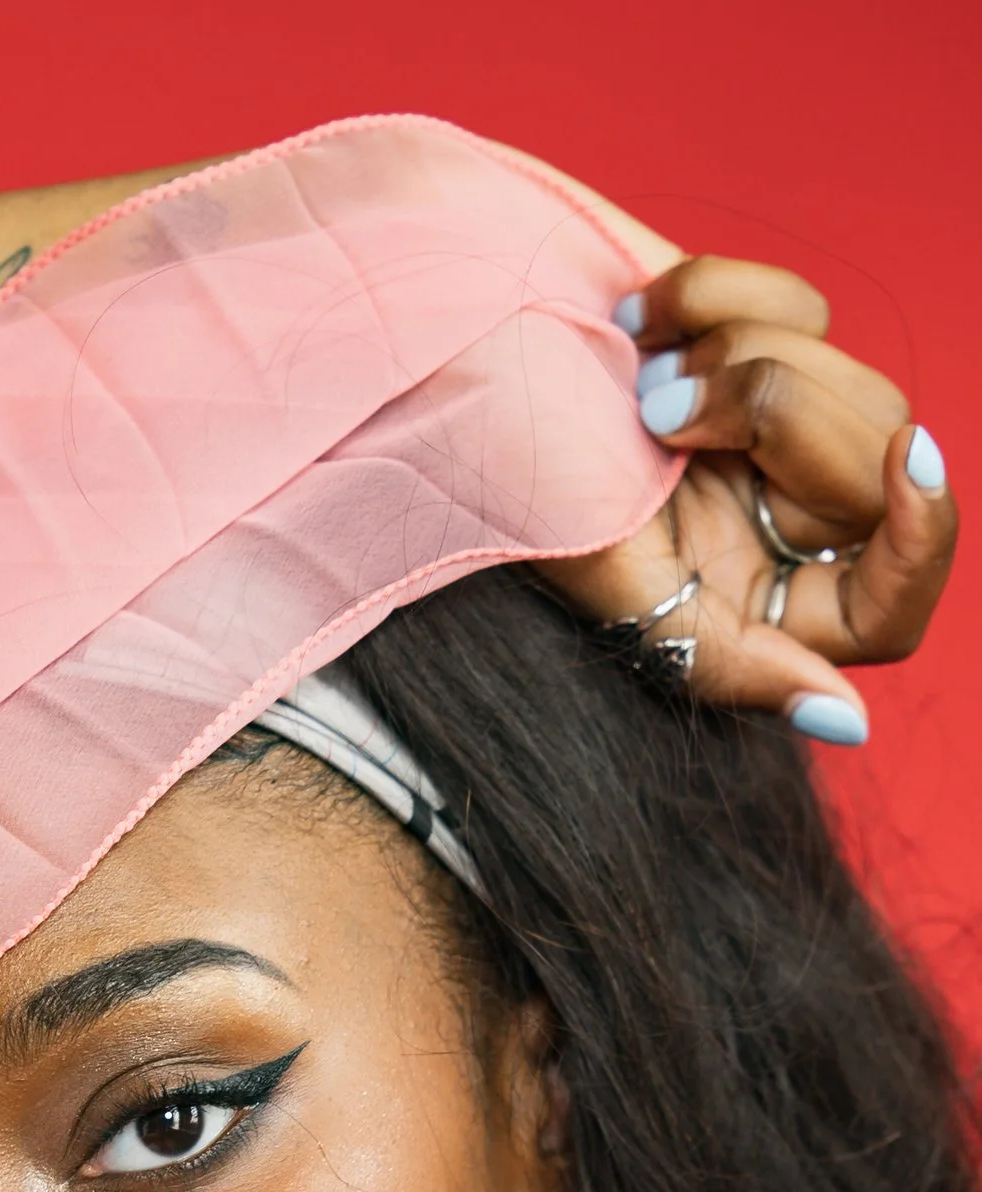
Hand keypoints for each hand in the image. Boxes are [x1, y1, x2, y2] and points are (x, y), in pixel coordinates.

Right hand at [548, 257, 955, 737]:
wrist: (444, 371)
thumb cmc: (513, 496)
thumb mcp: (627, 597)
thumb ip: (735, 664)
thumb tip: (848, 719)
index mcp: (752, 611)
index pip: (894, 607)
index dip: (922, 537)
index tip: (907, 458)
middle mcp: (772, 529)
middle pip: (882, 472)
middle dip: (784, 417)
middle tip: (666, 416)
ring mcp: (769, 436)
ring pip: (858, 380)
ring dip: (743, 357)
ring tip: (640, 379)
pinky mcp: (756, 342)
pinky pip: (804, 303)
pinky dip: (717, 296)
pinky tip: (637, 321)